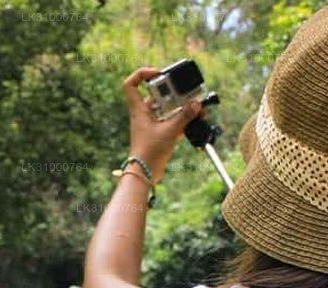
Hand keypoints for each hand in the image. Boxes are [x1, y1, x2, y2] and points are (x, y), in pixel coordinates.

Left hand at [122, 67, 205, 182]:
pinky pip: (171, 121)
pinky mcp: (158, 133)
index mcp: (139, 109)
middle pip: (157, 95)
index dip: (142, 74)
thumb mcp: (170, 131)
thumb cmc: (149, 152)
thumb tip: (196, 104)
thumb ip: (184, 116)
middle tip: (186, 94)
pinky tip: (194, 122)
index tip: (158, 73)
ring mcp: (151, 123)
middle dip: (173, 94)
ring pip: (167, 109)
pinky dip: (182, 120)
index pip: (131, 84)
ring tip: (196, 109)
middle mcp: (143, 114)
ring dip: (181, 108)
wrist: (146, 173)